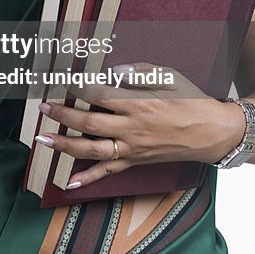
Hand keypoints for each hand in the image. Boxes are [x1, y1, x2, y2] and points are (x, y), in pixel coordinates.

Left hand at [34, 62, 243, 189]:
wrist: (211, 132)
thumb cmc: (191, 100)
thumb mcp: (168, 76)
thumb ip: (138, 73)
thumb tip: (112, 72)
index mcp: (138, 103)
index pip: (99, 92)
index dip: (76, 86)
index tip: (60, 80)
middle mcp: (132, 128)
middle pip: (88, 121)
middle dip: (62, 114)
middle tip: (43, 107)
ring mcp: (132, 148)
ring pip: (91, 149)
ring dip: (64, 145)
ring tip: (43, 140)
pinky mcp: (135, 161)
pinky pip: (108, 172)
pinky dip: (88, 178)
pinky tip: (69, 181)